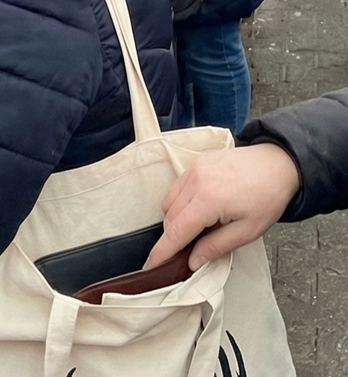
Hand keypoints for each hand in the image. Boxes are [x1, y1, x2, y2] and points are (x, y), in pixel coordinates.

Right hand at [144, 143, 300, 271]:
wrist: (277, 164)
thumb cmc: (267, 197)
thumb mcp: (248, 231)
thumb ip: (216, 247)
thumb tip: (192, 261)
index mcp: (208, 201)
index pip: (176, 231)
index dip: (162, 251)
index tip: (151, 266)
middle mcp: (194, 183)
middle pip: (169, 218)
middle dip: (174, 237)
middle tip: (191, 248)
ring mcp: (192, 171)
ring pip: (168, 203)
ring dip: (176, 219)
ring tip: (200, 226)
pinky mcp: (194, 164)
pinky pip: (176, 188)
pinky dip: (180, 203)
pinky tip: (199, 208)